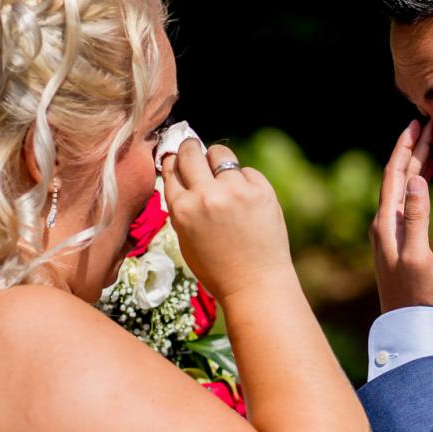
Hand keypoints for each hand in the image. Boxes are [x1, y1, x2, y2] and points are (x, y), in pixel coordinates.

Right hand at [161, 139, 294, 300]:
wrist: (255, 284)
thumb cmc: (216, 267)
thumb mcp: (185, 239)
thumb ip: (181, 206)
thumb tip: (179, 174)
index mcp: (182, 210)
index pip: (171, 168)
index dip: (173, 160)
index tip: (177, 157)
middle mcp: (207, 195)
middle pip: (191, 151)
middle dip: (190, 148)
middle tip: (194, 149)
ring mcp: (236, 191)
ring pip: (221, 154)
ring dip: (218, 162)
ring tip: (223, 177)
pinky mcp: (261, 190)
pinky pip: (246, 171)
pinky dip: (244, 181)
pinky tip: (246, 201)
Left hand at [372, 119, 432, 310]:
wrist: (408, 322)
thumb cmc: (415, 293)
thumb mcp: (418, 254)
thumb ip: (417, 216)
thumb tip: (416, 179)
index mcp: (386, 222)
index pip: (394, 175)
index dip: (405, 148)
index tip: (417, 124)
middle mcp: (385, 223)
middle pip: (397, 177)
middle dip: (412, 150)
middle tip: (427, 125)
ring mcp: (392, 232)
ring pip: (403, 188)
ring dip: (415, 165)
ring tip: (429, 144)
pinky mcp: (401, 240)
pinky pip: (408, 202)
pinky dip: (417, 185)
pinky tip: (424, 180)